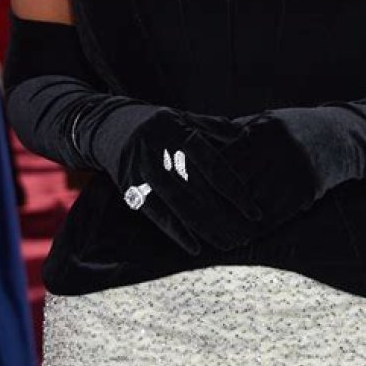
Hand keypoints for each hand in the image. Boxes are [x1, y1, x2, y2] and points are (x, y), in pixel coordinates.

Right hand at [125, 112, 260, 253]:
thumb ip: (214, 127)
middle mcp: (162, 151)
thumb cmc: (161, 125)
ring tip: (226, 244)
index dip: (235, 193)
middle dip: (223, 217)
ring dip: (204, 227)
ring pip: (179, 204)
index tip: (254, 214)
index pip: (214, 167)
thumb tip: (243, 135)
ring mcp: (145, 170)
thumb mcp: (185, 118)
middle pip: (198, 190)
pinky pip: (156, 213)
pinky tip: (195, 247)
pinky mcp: (131, 186)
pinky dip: (175, 231)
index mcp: (180, 132)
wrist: (111, 126)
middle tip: (244, 238)